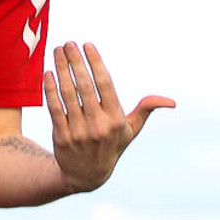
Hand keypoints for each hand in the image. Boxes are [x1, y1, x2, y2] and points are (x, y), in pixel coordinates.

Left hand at [44, 41, 174, 193]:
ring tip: (57, 51)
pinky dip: (50, 90)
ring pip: (67, 95)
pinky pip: (54, 109)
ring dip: (61, 70)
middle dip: (75, 62)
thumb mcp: (131, 131)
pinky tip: (48, 73)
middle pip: (84, 87)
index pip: (105, 86)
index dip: (95, 64)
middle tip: (68, 43)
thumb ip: (146, 111)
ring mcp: (78, 131)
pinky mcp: (61, 136)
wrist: (86, 176)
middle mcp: (98, 125)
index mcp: (116, 120)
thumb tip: (170, 102)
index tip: (87, 45)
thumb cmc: (111, 145)